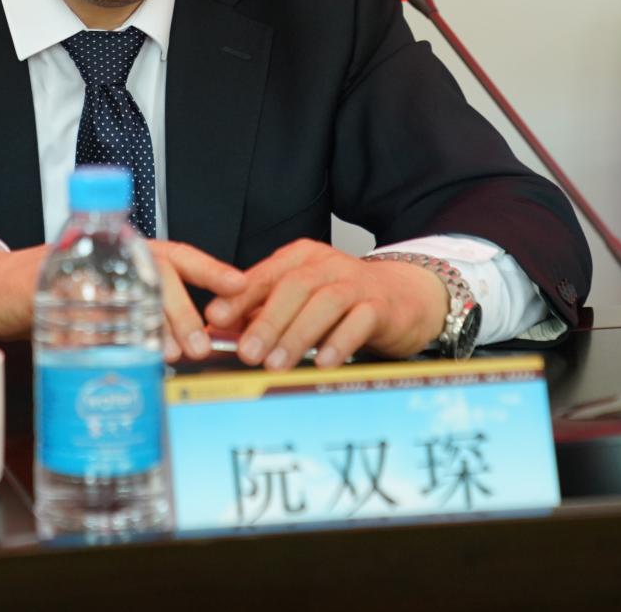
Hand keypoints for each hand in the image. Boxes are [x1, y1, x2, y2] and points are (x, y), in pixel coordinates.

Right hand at [0, 240, 245, 361]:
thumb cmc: (60, 299)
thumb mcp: (108, 303)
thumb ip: (145, 318)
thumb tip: (190, 351)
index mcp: (131, 254)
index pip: (179, 256)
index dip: (212, 269)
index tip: (242, 285)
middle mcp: (111, 252)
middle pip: (157, 271)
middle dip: (182, 309)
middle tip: (199, 346)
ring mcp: (77, 262)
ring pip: (124, 284)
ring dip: (149, 319)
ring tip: (167, 351)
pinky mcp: (44, 279)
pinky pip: (74, 298)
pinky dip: (92, 323)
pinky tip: (106, 344)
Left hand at [204, 240, 446, 371]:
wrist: (405, 296)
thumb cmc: (344, 300)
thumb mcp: (301, 299)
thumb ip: (264, 310)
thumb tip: (220, 331)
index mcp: (301, 258)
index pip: (265, 274)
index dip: (239, 297)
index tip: (216, 320)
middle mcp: (327, 265)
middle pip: (293, 286)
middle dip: (267, 320)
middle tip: (247, 352)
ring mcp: (356, 283)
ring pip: (324, 302)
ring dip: (298, 334)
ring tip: (277, 363)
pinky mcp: (381, 306)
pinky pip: (360, 320)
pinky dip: (340, 341)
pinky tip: (325, 362)